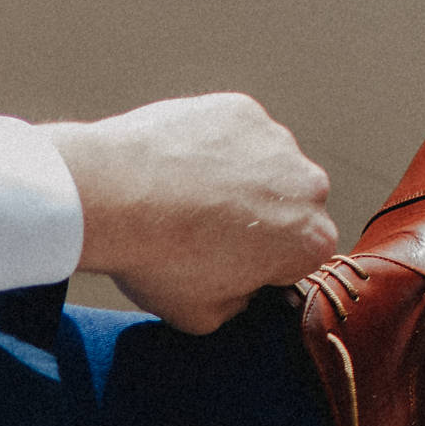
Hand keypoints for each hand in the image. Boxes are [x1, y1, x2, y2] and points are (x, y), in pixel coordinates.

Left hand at [43, 95, 338, 334]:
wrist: (113, 195)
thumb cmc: (157, 259)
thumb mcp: (199, 316)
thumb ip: (236, 305)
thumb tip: (238, 290)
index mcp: (311, 241)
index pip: (297, 258)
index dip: (261, 266)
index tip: (225, 266)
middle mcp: (309, 185)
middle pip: (288, 207)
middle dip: (256, 219)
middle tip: (200, 231)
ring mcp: (276, 140)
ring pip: (262, 165)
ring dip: (234, 178)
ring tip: (181, 197)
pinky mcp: (240, 110)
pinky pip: (231, 132)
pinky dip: (209, 146)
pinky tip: (174, 165)